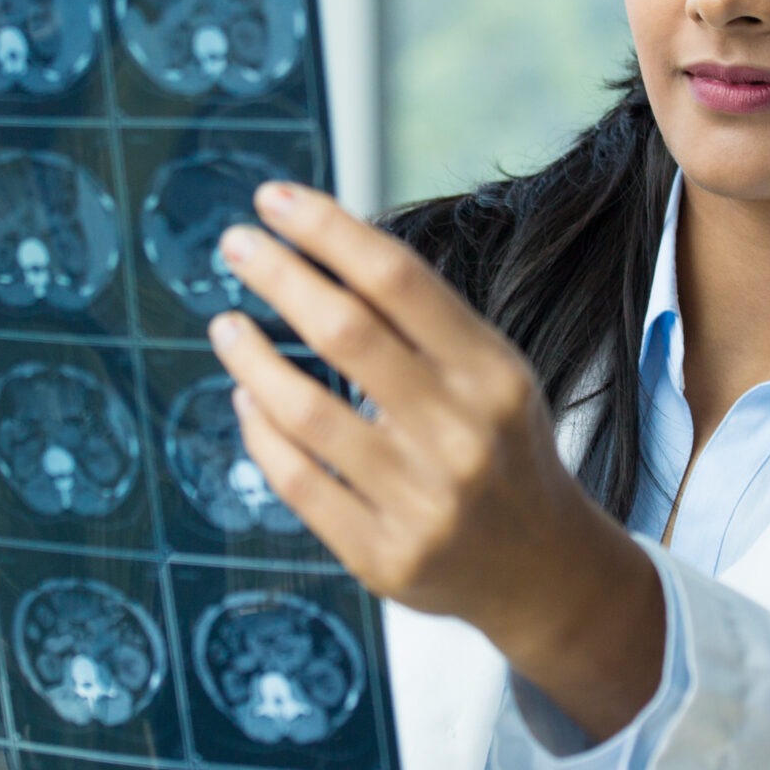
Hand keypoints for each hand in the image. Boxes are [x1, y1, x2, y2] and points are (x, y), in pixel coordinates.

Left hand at [208, 181, 665, 739]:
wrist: (542, 570)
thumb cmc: (501, 451)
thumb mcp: (492, 375)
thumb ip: (421, 324)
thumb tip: (321, 248)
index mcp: (493, 376)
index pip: (398, 279)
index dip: (329, 230)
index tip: (276, 199)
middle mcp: (460, 435)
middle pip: (345, 331)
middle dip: (279, 276)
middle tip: (236, 244)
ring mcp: (420, 502)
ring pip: (303, 410)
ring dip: (250, 356)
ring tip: (227, 325)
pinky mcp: (381, 556)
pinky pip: (295, 480)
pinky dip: (260, 430)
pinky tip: (248, 398)